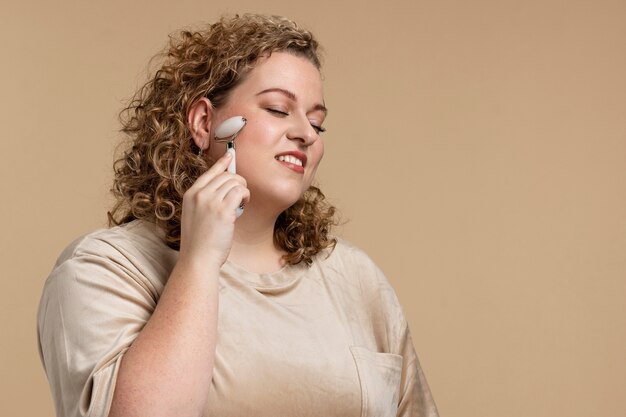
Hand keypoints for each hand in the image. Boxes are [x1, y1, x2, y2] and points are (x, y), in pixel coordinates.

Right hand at [178, 152, 249, 268]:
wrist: (198, 259)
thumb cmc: (200, 242)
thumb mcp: (195, 215)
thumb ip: (205, 200)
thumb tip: (226, 187)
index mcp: (190, 195)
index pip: (209, 172)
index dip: (222, 162)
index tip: (230, 155)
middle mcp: (199, 194)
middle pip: (226, 175)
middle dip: (238, 182)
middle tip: (241, 196)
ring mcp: (210, 201)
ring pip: (235, 182)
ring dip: (243, 191)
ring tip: (241, 203)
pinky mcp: (223, 210)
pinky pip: (240, 192)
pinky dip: (245, 196)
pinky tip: (243, 205)